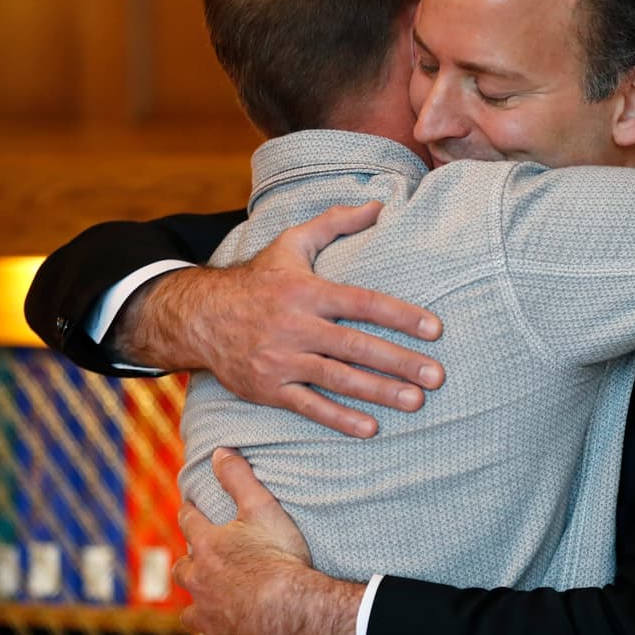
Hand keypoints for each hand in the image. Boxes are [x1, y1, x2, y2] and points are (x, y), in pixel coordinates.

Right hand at [119, 201, 444, 436]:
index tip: (435, 329)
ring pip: (337, 379)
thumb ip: (335, 223)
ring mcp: (280, 360)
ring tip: (416, 402)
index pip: (362, 303)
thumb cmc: (257, 280)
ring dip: (379, 392)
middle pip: (356, 346)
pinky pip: (308, 406)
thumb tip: (379, 206)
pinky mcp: (268, 389)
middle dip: (400, 362)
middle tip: (436, 375)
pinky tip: (370, 428)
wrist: (198, 317)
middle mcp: (295, 325)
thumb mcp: (291, 243)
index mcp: (306, 291)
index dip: (400, 316)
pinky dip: (339, 419)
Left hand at [173, 448, 363, 634]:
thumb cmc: (278, 557)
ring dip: (194, 608)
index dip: (189, 512)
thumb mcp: (261, 507)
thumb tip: (219, 450)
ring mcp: (211, 615)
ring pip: (190, 613)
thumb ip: (239, 477)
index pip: (191, 522)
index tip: (187, 505)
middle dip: (186, 563)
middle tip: (193, 559)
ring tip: (201, 606)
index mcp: (209, 546)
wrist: (290, 610)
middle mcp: (202, 581)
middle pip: (183, 570)